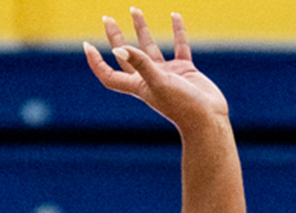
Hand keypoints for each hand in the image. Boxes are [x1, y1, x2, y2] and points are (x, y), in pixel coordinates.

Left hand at [83, 9, 229, 132]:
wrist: (208, 119)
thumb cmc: (182, 105)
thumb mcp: (158, 82)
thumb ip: (140, 64)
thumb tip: (117, 48)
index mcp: (137, 86)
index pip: (109, 75)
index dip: (96, 62)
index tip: (87, 45)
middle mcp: (149, 79)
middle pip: (125, 55)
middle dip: (115, 37)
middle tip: (107, 18)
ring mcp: (166, 74)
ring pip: (150, 47)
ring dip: (141, 29)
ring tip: (135, 9)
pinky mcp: (184, 70)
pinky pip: (178, 46)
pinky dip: (177, 31)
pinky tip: (175, 15)